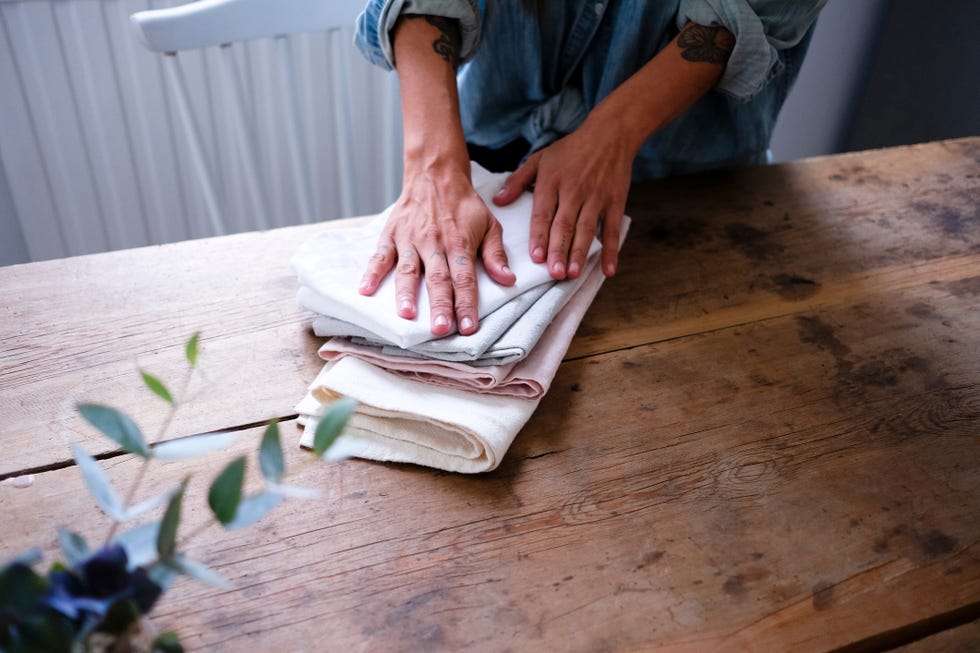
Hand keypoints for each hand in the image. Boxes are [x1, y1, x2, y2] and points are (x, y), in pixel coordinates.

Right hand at [358, 165, 515, 336]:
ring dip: (407, 293)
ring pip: (408, 270)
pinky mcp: (391, 235)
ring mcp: (410, 240)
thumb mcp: (489, 225)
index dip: (467, 304)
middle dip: (440, 305)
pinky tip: (364, 290)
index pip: (464, 279)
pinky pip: (380, 256)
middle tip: (441, 329)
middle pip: (437, 279)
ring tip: (406, 314)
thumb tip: (508, 279)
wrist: (435, 174)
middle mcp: (434, 243)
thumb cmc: (464, 205)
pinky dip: (371, 272)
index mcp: (459, 243)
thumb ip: (496, 254)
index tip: (469, 326)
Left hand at [492, 121, 632, 279]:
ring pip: (586, 229)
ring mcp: (596, 197)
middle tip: (554, 273)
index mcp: (552, 181)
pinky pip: (612, 229)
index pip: (543, 213)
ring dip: (580, 253)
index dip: (539, 236)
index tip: (535, 257)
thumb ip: (518, 181)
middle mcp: (574, 190)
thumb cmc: (571, 149)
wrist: (610, 134)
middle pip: (565, 225)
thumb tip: (498, 201)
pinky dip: (611, 250)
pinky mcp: (615, 202)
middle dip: (559, 250)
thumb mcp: (540, 158)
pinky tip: (608, 269)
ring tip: (572, 273)